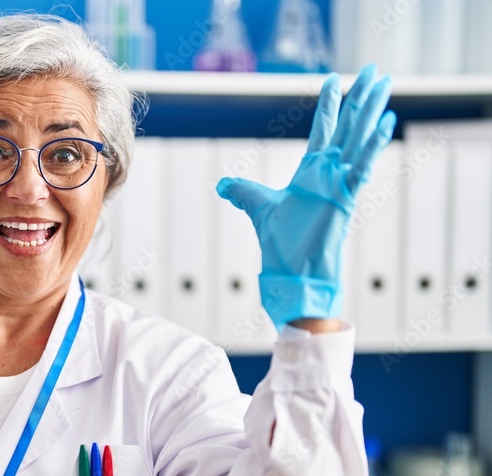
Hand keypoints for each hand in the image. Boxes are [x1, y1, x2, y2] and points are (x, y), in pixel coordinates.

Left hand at [216, 64, 396, 329]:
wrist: (292, 272)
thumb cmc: (281, 245)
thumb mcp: (257, 208)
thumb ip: (242, 192)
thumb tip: (221, 186)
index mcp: (311, 173)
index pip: (323, 130)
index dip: (329, 105)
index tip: (333, 78)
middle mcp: (330, 174)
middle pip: (349, 127)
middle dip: (362, 98)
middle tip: (379, 70)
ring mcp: (340, 183)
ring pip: (360, 138)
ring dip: (373, 110)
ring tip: (386, 82)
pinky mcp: (345, 198)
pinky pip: (362, 167)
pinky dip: (374, 146)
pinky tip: (386, 122)